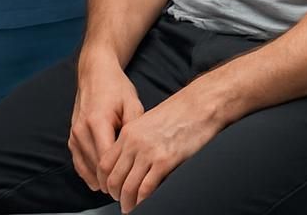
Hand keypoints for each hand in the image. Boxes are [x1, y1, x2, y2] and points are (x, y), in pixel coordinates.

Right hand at [69, 53, 144, 192]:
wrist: (95, 74)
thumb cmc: (116, 87)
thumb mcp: (132, 102)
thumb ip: (134, 126)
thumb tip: (139, 150)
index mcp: (97, 121)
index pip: (107, 159)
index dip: (119, 174)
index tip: (132, 182)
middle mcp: (82, 131)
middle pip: (96, 167)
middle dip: (111, 180)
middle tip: (127, 190)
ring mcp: (74, 136)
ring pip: (87, 169)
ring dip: (100, 180)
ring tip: (117, 187)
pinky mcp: (71, 139)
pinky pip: (79, 164)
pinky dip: (89, 174)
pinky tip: (101, 181)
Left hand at [97, 82, 223, 211]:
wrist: (202, 103)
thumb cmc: (181, 110)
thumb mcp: (150, 120)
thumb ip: (136, 139)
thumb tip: (130, 161)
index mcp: (129, 131)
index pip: (104, 164)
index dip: (105, 181)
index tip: (111, 188)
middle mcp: (135, 142)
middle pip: (113, 179)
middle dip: (115, 195)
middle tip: (121, 201)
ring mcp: (149, 152)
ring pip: (127, 188)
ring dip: (127, 202)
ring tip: (131, 207)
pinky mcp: (165, 161)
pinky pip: (146, 189)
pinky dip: (142, 201)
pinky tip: (144, 203)